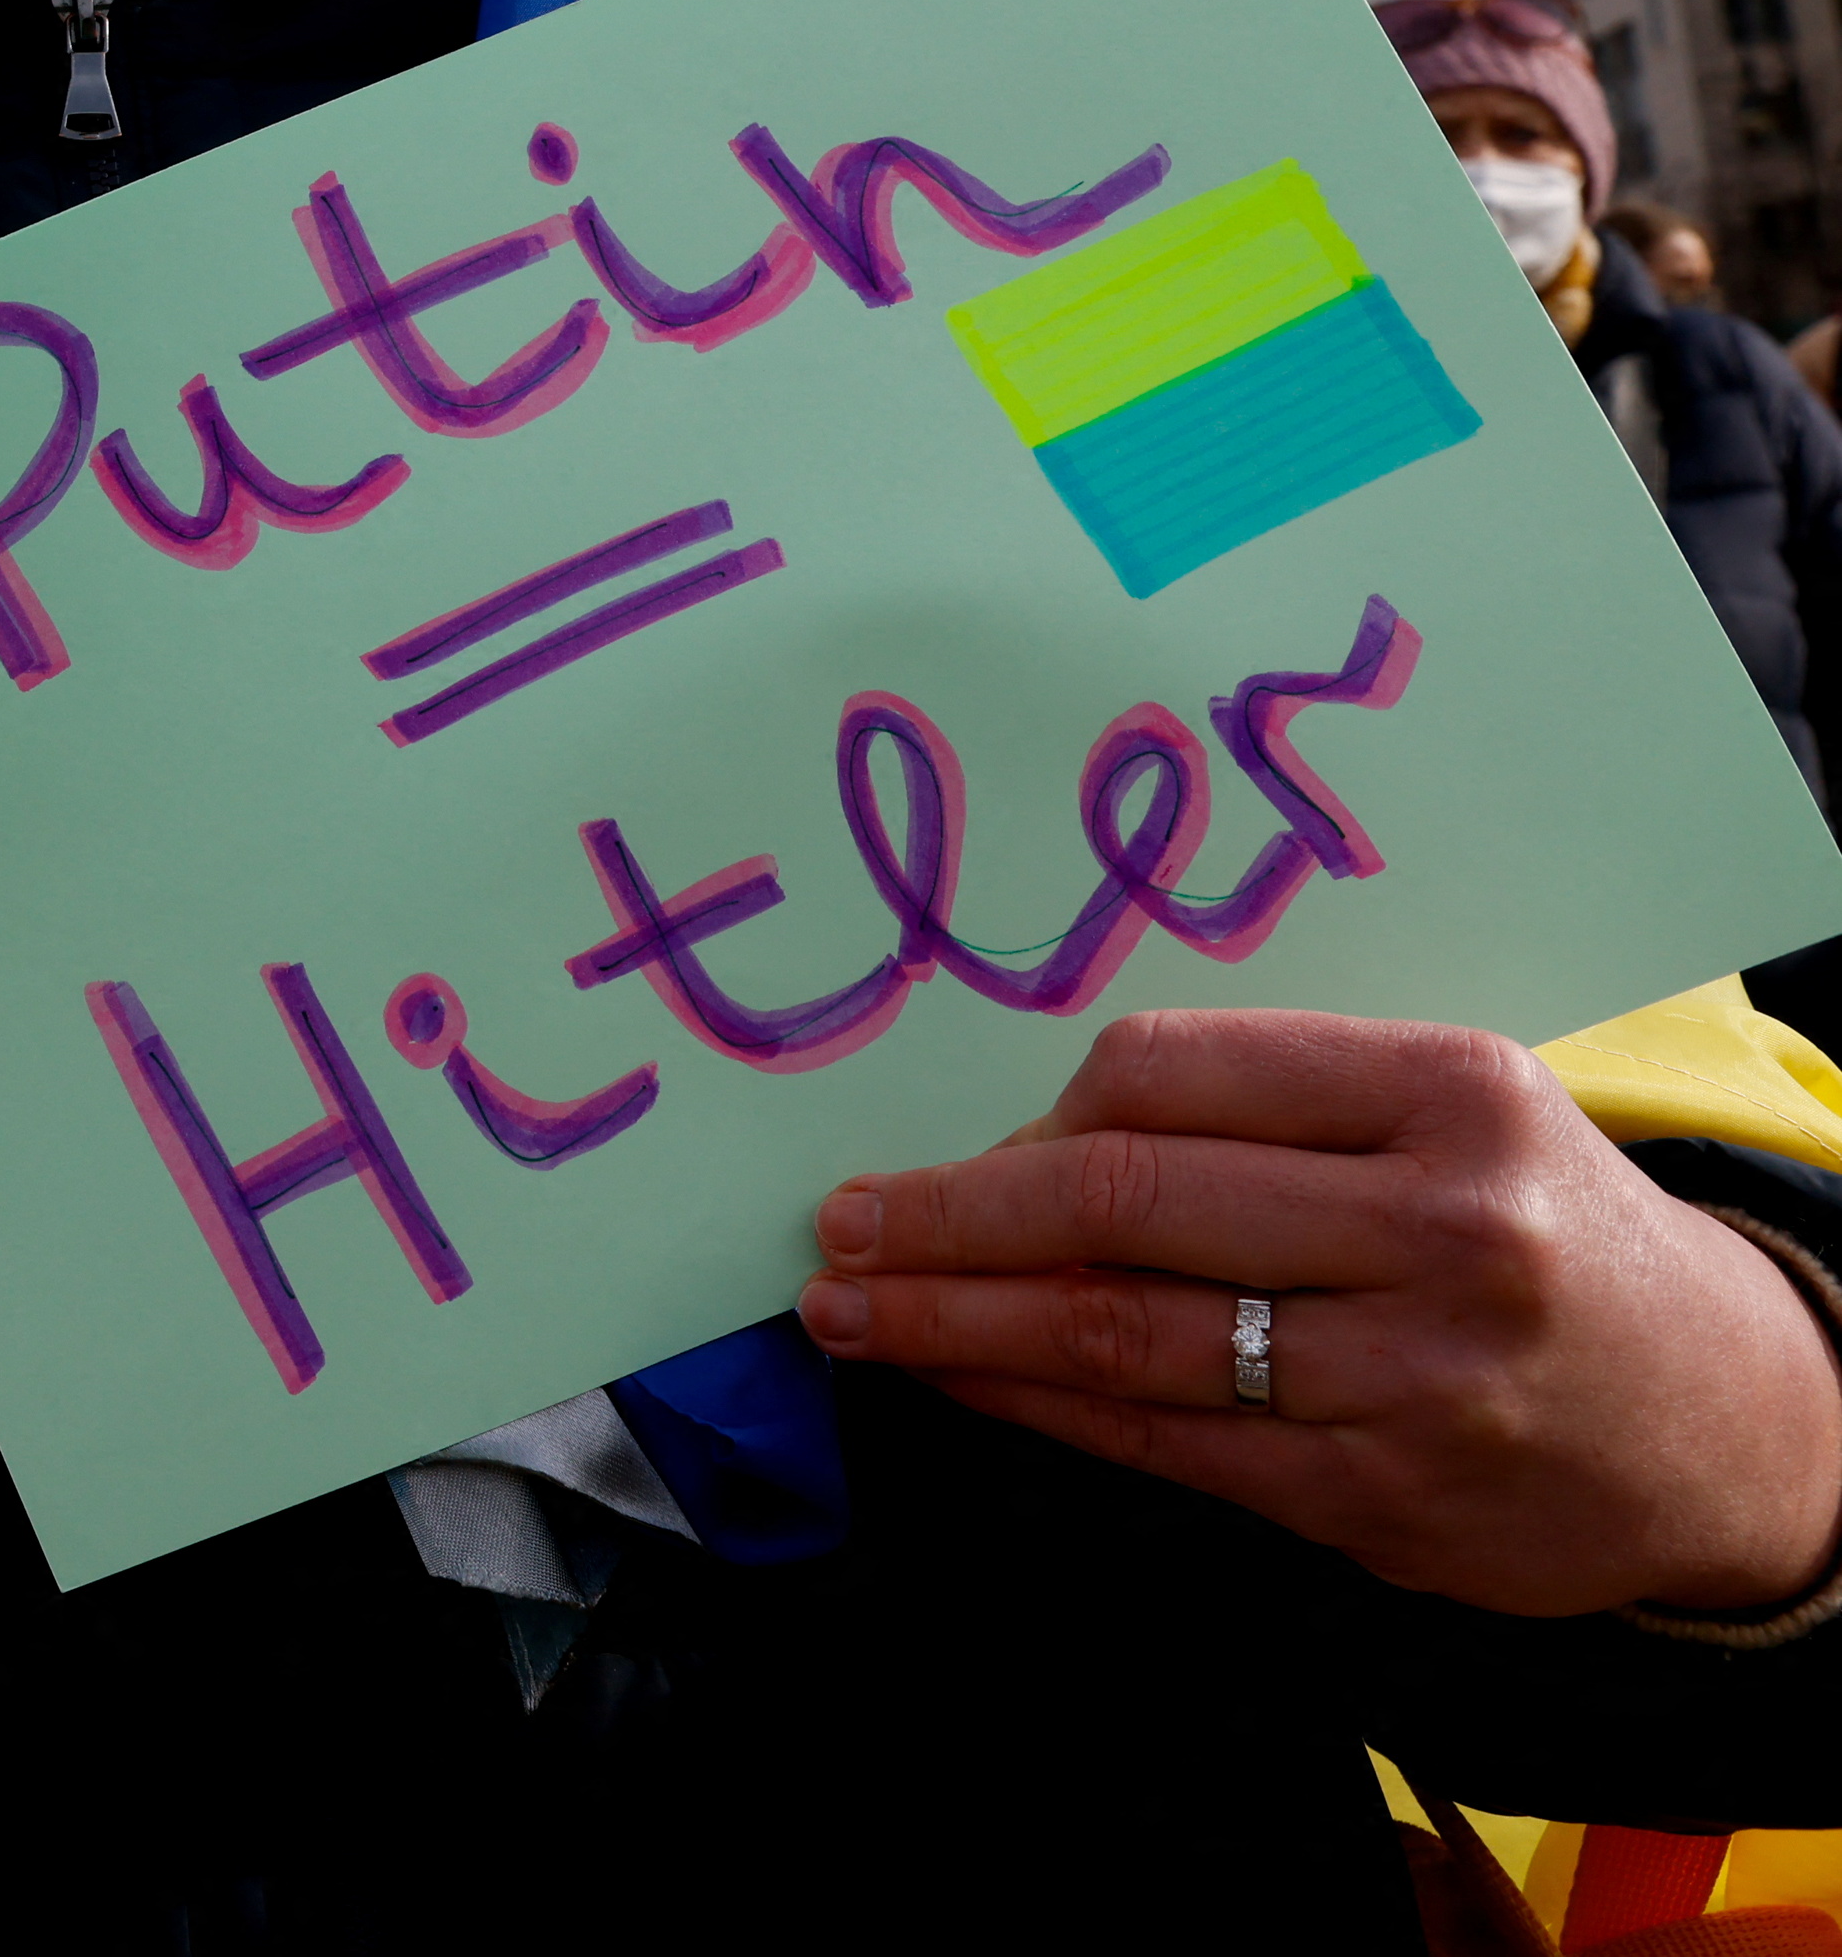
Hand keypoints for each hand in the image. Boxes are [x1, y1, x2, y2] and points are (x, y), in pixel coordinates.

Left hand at [800, 1008, 1841, 1617]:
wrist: (1731, 1420)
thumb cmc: (1545, 1234)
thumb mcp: (1448, 1116)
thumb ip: (1267, 1106)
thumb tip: (1021, 1131)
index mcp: (1449, 1093)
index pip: (1166, 1071)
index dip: (1029, 1110)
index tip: (944, 1135)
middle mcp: (1441, 1228)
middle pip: (1123, 1202)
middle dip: (947, 1215)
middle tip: (835, 1223)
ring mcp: (1411, 1373)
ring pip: (1120, 1333)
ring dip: (952, 1317)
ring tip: (848, 1306)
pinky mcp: (1381, 1495)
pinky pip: (1160, 1439)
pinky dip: (1032, 1401)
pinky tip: (955, 1374)